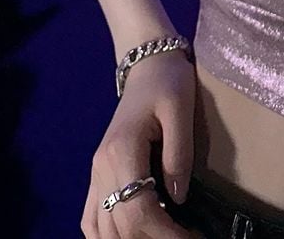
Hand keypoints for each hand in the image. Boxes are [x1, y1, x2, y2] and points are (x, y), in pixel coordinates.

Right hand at [81, 50, 198, 237]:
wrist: (146, 63)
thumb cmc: (167, 81)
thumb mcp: (181, 110)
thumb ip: (180, 154)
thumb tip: (179, 199)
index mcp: (121, 151)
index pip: (138, 212)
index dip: (165, 234)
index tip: (193, 238)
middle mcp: (101, 167)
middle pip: (119, 227)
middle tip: (186, 238)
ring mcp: (95, 172)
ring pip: (100, 229)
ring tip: (162, 237)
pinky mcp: (97, 173)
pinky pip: (90, 218)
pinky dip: (107, 236)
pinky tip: (128, 237)